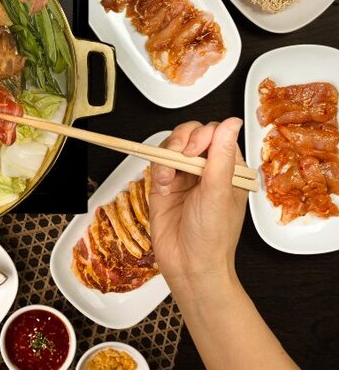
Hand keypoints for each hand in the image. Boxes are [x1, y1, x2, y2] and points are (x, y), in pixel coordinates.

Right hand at [148, 119, 247, 290]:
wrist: (188, 265)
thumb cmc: (212, 238)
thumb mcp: (219, 193)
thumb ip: (222, 156)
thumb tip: (231, 123)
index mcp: (229, 169)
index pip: (216, 134)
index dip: (203, 136)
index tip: (195, 151)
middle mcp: (208, 170)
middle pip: (191, 134)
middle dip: (181, 141)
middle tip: (180, 158)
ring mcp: (185, 176)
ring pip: (172, 145)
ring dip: (166, 156)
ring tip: (168, 177)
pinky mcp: (165, 185)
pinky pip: (157, 162)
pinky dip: (156, 169)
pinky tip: (163, 185)